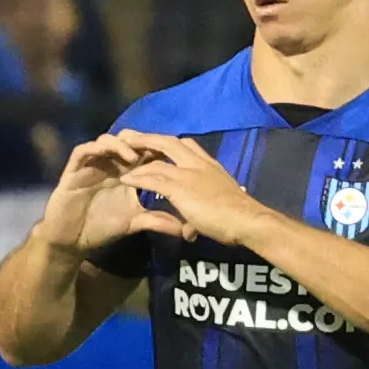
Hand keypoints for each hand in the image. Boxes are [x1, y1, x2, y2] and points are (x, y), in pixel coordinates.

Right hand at [37, 134, 183, 256]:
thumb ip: (157, 221)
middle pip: (127, 140)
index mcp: (126, 173)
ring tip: (134, 157)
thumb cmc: (101, 228)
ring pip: (107, 140)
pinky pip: (82, 151)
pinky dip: (95, 148)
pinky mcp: (73, 170)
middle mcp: (110, 165)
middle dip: (141, 141)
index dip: (157, 150)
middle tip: (154, 149)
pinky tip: (107, 153)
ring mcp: (92, 165)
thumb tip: (184, 229)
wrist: (71, 240)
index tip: (173, 156)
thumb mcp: (134, 224)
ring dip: (121, 144)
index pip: (144, 153)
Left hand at [112, 130, 261, 246]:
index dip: (170, 144)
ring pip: (158, 156)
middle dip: (149, 138)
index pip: (188, 146)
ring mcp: (188, 173)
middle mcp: (199, 164)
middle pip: (169, 141)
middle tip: (133, 138)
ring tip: (122, 152)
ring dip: (138, 153)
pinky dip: (137, 177)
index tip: (157, 146)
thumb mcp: (219, 210)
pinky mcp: (179, 187)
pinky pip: (152, 178)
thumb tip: (189, 231)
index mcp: (210, 166)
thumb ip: (199, 217)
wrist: (246, 220)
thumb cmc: (239, 218)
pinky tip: (126, 179)